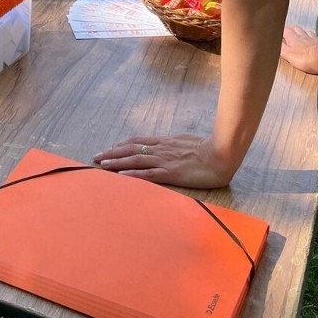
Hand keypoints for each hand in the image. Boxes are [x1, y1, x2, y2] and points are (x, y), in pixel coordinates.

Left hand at [92, 133, 236, 188]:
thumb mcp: (186, 142)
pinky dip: (132, 174)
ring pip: (135, 160)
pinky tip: (121, 176)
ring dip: (116, 162)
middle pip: (130, 148)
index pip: (137, 141)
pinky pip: (147, 174)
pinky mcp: (170, 173)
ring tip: (102, 164)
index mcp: (164, 142)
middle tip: (96, 156)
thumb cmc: (207, 149)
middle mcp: (160, 149)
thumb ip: (174, 145)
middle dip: (112, 152)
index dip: (121, 145)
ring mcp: (164, 160)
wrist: (220, 154)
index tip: (109, 148)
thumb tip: (168, 146)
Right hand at [280, 25, 317, 75]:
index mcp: (293, 37)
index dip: (281, 31)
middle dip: (290, 29)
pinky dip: (311, 36)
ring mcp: (313, 37)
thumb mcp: (288, 55)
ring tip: (299, 35)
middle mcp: (302, 34)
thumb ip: (280, 46)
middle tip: (287, 33)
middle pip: (295, 28)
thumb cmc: (306, 59)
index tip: (277, 33)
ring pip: (305, 30)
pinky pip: (314, 35)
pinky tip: (311, 39)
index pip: (284, 29)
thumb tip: (273, 40)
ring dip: (301, 31)